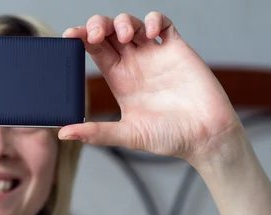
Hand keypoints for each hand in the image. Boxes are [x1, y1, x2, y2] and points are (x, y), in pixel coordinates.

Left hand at [60, 12, 243, 163]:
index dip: (81, 39)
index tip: (70, 36)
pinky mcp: (177, 50)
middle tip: (96, 34)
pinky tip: (151, 33)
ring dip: (124, 22)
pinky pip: (163, 24)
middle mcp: (134, 65)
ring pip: (133, 24)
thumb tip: (64, 134)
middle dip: (98, 25)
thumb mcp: (128, 135)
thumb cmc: (169, 138)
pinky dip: (154, 20)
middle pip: (109, 32)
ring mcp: (155, 55)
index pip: (94, 50)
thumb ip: (97, 133)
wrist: (206, 137)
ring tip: (127, 36)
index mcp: (119, 80)